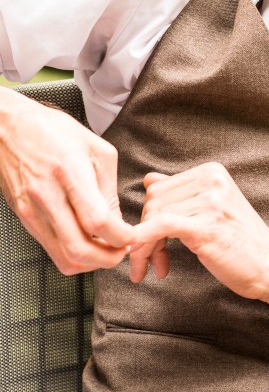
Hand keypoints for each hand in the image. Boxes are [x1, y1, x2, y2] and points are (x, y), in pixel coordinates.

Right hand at [0, 87, 133, 273]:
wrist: (10, 129)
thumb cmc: (54, 132)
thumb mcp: (96, 149)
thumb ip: (109, 189)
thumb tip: (118, 222)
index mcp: (70, 172)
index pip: (98, 221)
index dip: (121, 237)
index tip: (133, 236)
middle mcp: (47, 196)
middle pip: (80, 249)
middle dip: (109, 258)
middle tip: (123, 249)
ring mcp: (32, 211)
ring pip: (64, 258)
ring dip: (91, 262)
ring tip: (107, 248)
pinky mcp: (25, 219)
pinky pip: (51, 250)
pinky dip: (74, 255)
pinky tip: (87, 241)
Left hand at [128, 162, 268, 296]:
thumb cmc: (241, 242)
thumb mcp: (211, 209)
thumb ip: (181, 193)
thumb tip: (149, 179)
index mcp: (211, 172)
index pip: (159, 189)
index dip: (150, 218)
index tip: (154, 244)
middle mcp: (211, 180)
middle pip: (154, 202)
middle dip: (145, 233)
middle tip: (151, 261)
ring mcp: (210, 201)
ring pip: (154, 216)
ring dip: (146, 247)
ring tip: (153, 267)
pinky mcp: (206, 225)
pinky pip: (161, 227)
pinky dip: (144, 243)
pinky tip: (140, 263)